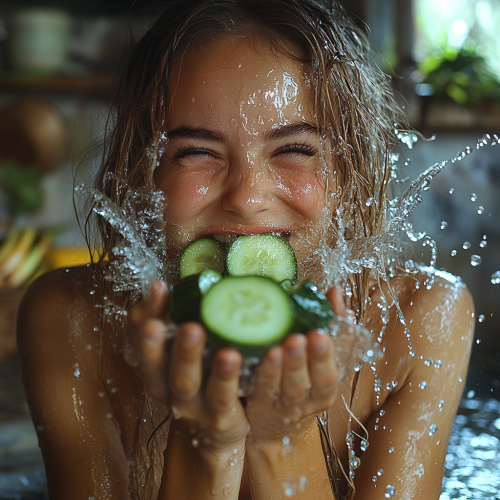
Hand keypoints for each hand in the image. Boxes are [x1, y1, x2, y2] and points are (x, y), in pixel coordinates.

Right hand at [128, 280, 248, 448]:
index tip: (159, 287)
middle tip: (172, 322)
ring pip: (186, 381)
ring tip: (200, 334)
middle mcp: (165, 386)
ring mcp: (190, 404)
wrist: (215, 429)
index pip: (139, 337)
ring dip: (191, 357)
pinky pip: (224, 395)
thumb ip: (179, 316)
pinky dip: (230, 375)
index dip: (146, 312)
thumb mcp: (184, 348)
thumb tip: (177, 281)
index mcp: (154, 365)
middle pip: (157, 365)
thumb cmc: (200, 376)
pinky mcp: (217, 415)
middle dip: (159, 341)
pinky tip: (238, 353)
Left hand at [245, 286, 350, 441]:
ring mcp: (281, 405)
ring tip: (274, 349)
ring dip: (277, 369)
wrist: (275, 414)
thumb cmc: (302, 370)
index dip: (325, 356)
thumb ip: (329, 321)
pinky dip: (249, 375)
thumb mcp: (319, 351)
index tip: (321, 333)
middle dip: (302, 360)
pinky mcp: (258, 406)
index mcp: (324, 386)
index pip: (329, 374)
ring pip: (280, 389)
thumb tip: (334, 292)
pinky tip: (240, 356)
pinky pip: (253, 391)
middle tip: (297, 338)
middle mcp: (306, 399)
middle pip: (306, 383)